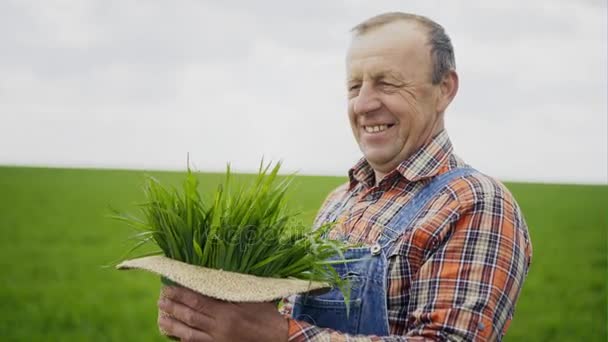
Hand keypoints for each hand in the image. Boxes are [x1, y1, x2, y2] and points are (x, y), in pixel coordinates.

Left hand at [157, 286, 288, 341]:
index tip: (169, 287)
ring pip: (189, 334)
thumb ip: (234, 289)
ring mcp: (218, 340)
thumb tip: (217, 276)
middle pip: (190, 317)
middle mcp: (220, 327)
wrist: (278, 338)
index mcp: (227, 312)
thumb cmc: (267, 315)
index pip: (197, 301)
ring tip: (162, 318)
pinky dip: (186, 340)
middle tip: (161, 300)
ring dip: (174, 326)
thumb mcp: (252, 298)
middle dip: (173, 308)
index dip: (181, 294)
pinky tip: (177, 336)